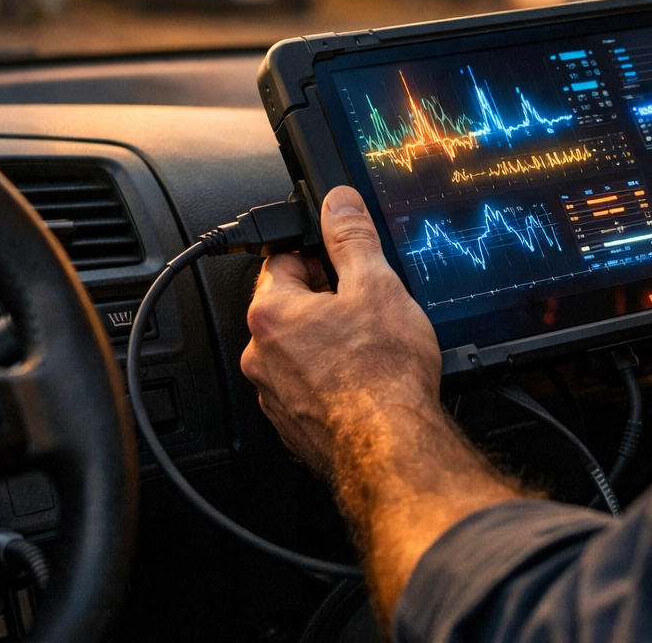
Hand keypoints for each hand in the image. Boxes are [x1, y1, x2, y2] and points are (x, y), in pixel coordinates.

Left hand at [242, 186, 521, 610]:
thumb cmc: (383, 373)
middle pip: (288, 308)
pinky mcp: (294, 427)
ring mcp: (274, 395)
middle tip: (366, 304)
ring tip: (371, 346)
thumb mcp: (376, 285)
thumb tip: (338, 203)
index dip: (318, 254)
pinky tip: (366, 381)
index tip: (343, 260)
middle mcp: (260, 355)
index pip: (282, 260)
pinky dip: (331, 381)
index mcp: (272, 313)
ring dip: (326, 343)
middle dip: (324, 301)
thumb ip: (352, 238)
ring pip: (297, 351)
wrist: (391, 447)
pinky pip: (308, 388)